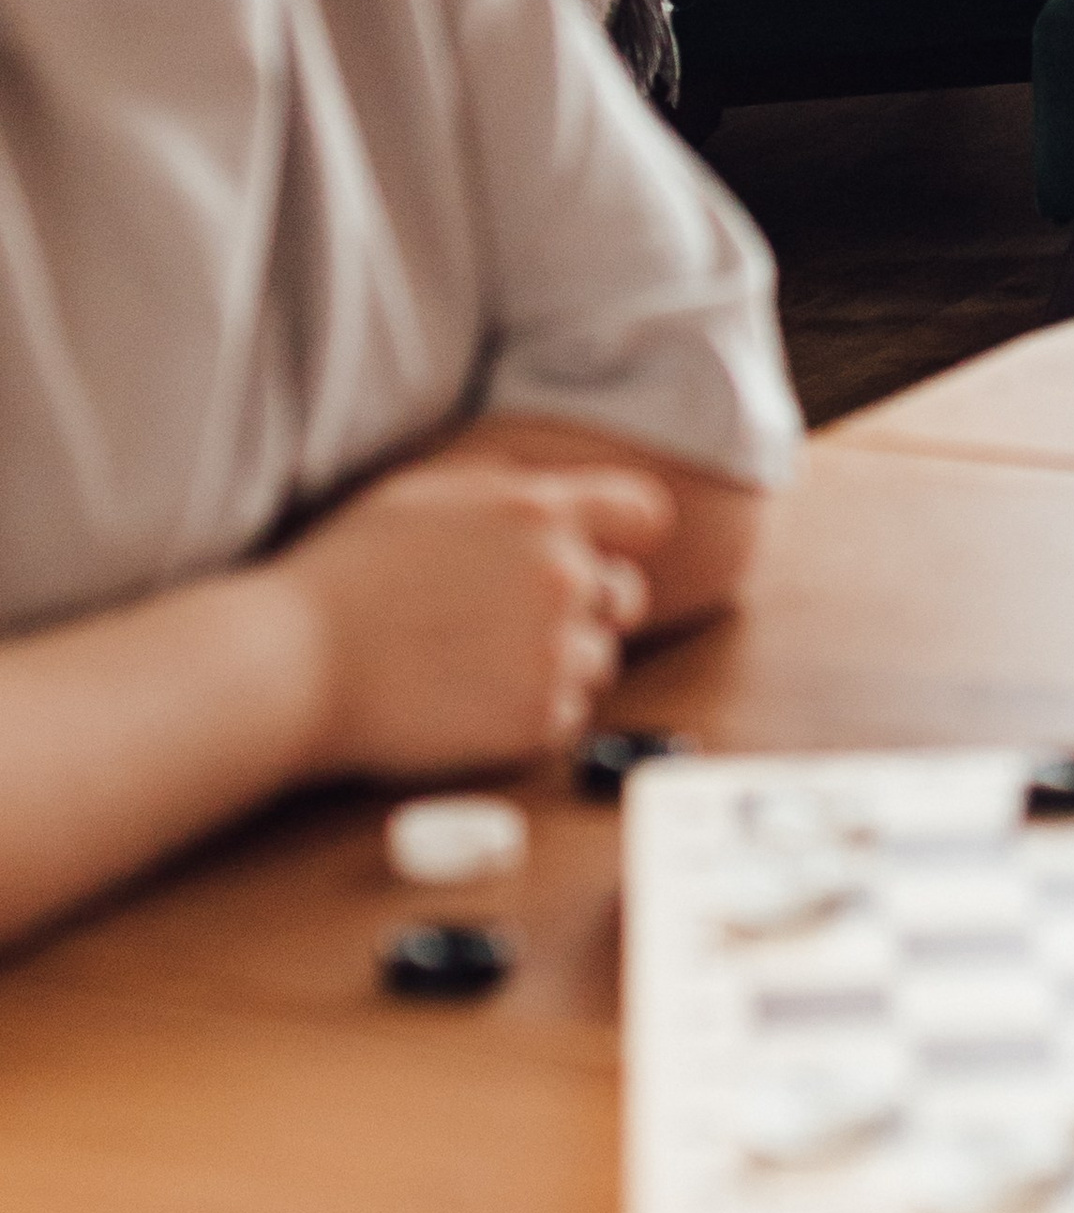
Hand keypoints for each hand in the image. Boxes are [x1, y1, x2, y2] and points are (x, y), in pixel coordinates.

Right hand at [263, 458, 674, 780]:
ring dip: (556, 664)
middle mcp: (563, 576)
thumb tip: (562, 497)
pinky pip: (567, 716)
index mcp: (539, 511)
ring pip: (597, 660)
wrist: (295, 663)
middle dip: (584, 607)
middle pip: (622, 595)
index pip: (640, 510)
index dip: (628, 532)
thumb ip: (509, 492)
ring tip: (477, 668)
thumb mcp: (429, 492)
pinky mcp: (537, 719)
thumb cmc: (348, 574)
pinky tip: (471, 704)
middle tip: (512, 624)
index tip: (611, 549)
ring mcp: (554, 650)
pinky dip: (531, 715)